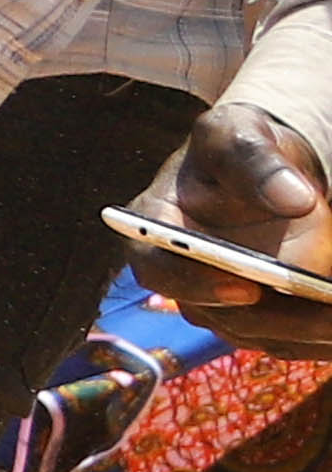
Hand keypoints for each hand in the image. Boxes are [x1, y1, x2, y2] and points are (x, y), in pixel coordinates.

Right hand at [154, 101, 331, 356]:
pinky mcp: (261, 318)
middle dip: (277, 317)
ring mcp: (222, 302)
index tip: (245, 287)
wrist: (265, 172)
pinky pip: (292, 338)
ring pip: (262, 334)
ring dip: (309, 331)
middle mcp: (184, 275)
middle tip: (329, 308)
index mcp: (157, 229)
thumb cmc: (239, 149)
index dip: (194, 284)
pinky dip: (322, 336)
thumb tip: (295, 199)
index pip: (157, 268)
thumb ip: (255, 160)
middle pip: (219, 314)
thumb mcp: (237, 133)